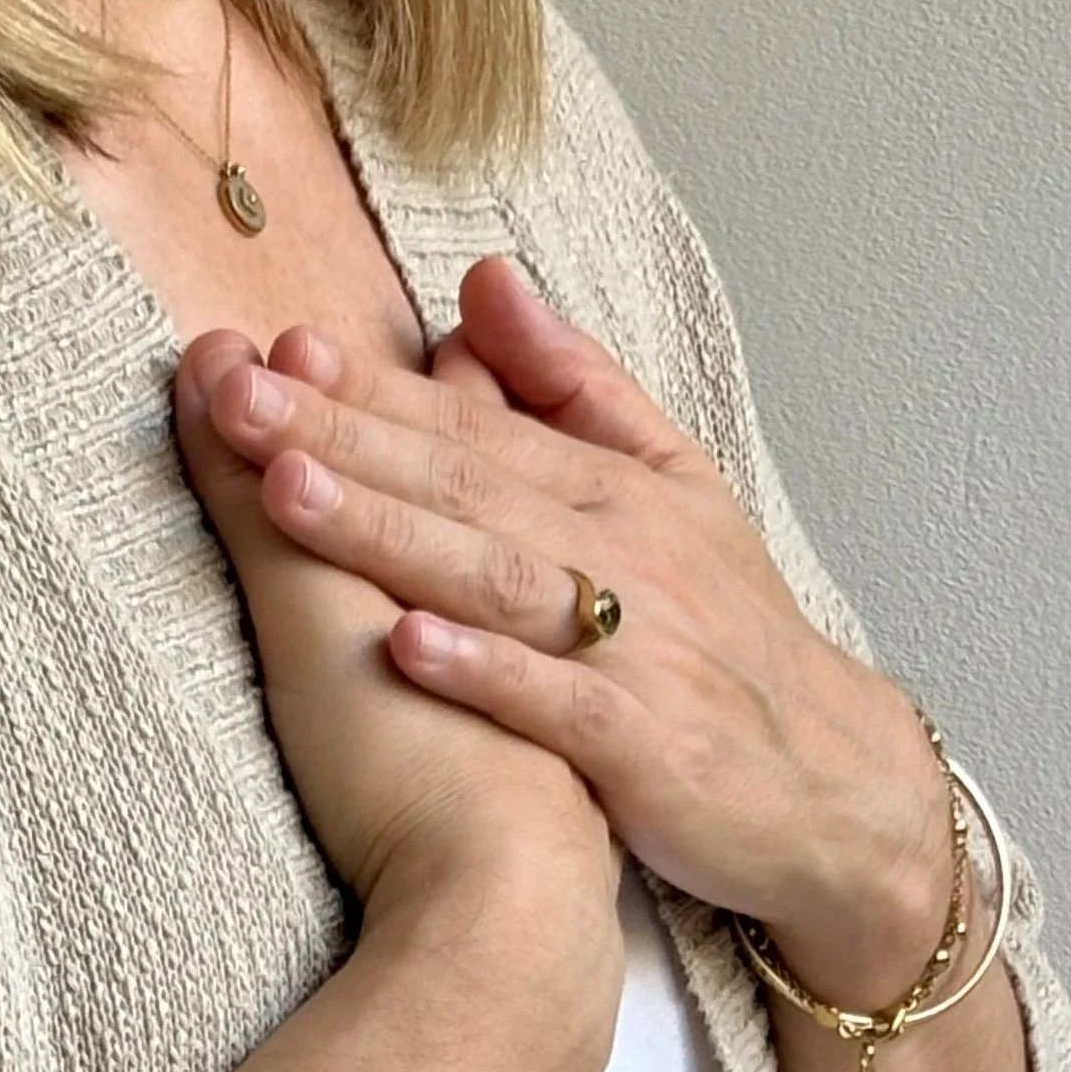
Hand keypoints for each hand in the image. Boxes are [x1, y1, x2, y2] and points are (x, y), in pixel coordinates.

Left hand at [200, 258, 958, 1012]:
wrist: (832, 789)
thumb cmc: (731, 641)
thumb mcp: (676, 491)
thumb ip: (578, 389)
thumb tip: (483, 282)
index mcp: (616, 493)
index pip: (472, 427)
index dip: (369, 389)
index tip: (269, 348)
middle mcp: (623, 558)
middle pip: (466, 487)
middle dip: (345, 439)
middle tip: (238, 398)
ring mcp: (636, 652)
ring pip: (498, 579)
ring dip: (394, 533)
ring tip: (289, 493)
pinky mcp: (646, 748)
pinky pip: (555, 703)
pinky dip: (485, 673)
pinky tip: (404, 646)